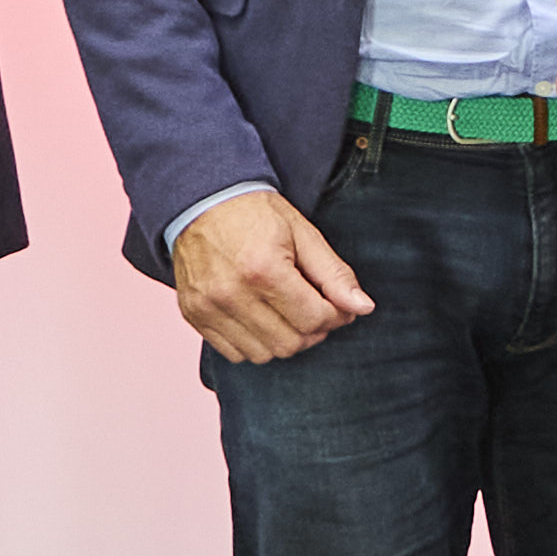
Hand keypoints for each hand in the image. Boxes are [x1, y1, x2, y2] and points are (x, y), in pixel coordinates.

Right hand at [173, 186, 380, 362]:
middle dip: (312, 331)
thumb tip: (363, 308)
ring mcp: (208, 307)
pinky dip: (254, 343)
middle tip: (313, 308)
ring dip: (284, 340)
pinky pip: (233, 353)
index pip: (314, 319)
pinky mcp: (193, 315)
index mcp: (263, 269)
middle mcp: (231, 293)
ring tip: (286, 312)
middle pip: (291, 344)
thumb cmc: (255, 213)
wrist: (200, 200)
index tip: (337, 305)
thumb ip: (333, 273)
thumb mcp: (302, 233)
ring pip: (263, 355)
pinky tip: (260, 318)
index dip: (335, 316)